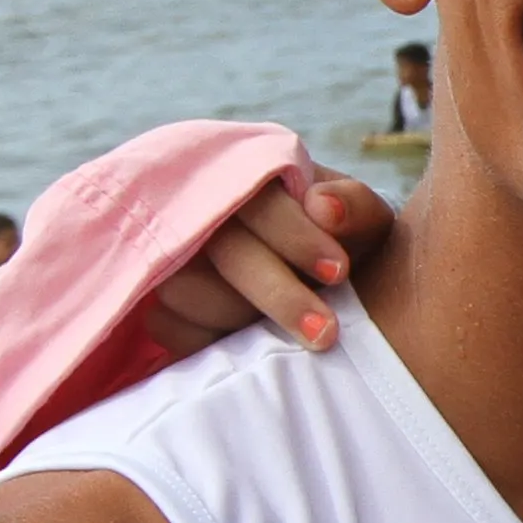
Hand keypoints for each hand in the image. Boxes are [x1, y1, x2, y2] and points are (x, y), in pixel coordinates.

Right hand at [148, 175, 395, 358]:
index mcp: (252, 178)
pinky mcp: (158, 301)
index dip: (295, 236)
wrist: (325, 284)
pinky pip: (168, 324)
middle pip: (223, 249)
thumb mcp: (364, 222)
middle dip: (280, 296)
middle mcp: (202, 210)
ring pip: (187, 288)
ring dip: (243, 318)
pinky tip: (244, 345)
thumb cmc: (344, 246)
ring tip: (286, 334)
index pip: (259, 199)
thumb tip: (323, 206)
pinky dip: (207, 339)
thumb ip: (355, 207)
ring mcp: (173, 255)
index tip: (340, 272)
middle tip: (326, 332)